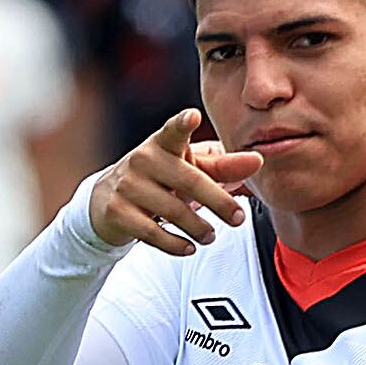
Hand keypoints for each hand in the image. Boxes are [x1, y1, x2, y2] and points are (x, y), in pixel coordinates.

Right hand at [86, 109, 261, 252]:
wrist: (107, 200)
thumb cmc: (159, 179)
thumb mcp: (189, 168)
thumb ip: (224, 166)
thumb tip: (259, 161)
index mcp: (162, 143)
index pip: (173, 130)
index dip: (183, 124)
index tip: (192, 117)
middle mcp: (142, 159)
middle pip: (189, 182)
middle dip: (219, 202)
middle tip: (238, 218)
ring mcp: (127, 186)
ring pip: (173, 211)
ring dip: (198, 228)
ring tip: (211, 236)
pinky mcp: (117, 212)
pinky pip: (152, 232)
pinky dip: (175, 244)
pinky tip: (190, 247)